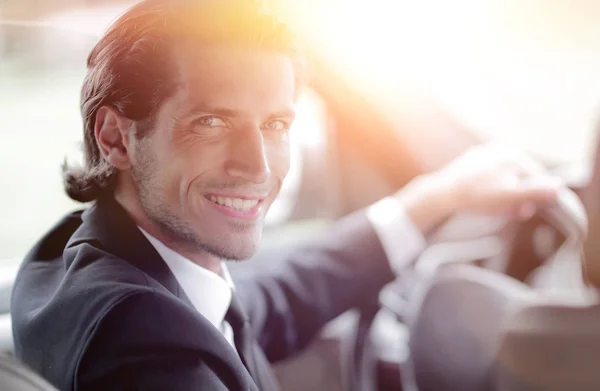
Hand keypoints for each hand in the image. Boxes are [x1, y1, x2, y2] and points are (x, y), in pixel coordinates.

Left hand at [400, 143, 564, 234]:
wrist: (442, 194)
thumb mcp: (511, 196)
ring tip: (496, 208)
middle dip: (518, 195)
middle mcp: (498, 149)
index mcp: (512, 154)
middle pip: (518, 175)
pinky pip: (486, 177)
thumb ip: (535, 192)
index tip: (525, 211)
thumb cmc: (478, 196)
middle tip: (511, 213)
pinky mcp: (468, 163)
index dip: (534, 195)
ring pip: (503, 177)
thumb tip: (559, 187)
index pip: (535, 175)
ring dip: (504, 194)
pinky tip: (483, 200)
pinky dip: (489, 189)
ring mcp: (482, 154)